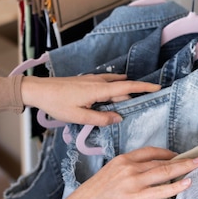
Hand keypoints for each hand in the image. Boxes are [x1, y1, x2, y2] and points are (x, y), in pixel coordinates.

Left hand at [20, 74, 160, 126]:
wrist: (39, 90)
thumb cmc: (57, 104)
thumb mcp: (79, 116)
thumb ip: (100, 118)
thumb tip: (119, 118)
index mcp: (99, 90)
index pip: (127, 86)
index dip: (144, 87)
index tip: (158, 87)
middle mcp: (98, 81)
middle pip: (122, 88)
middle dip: (132, 96)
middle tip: (139, 108)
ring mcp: (91, 79)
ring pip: (113, 85)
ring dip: (121, 94)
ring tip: (125, 106)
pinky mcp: (85, 81)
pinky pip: (105, 84)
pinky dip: (112, 90)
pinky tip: (110, 99)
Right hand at [57, 147, 197, 198]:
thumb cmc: (91, 196)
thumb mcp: (108, 175)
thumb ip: (125, 172)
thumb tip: (141, 176)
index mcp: (121, 160)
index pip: (149, 151)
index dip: (166, 153)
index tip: (176, 156)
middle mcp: (129, 168)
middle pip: (161, 160)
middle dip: (181, 159)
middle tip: (197, 158)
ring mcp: (133, 182)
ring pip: (164, 172)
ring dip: (184, 168)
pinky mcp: (135, 198)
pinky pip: (161, 190)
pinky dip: (176, 186)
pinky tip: (187, 183)